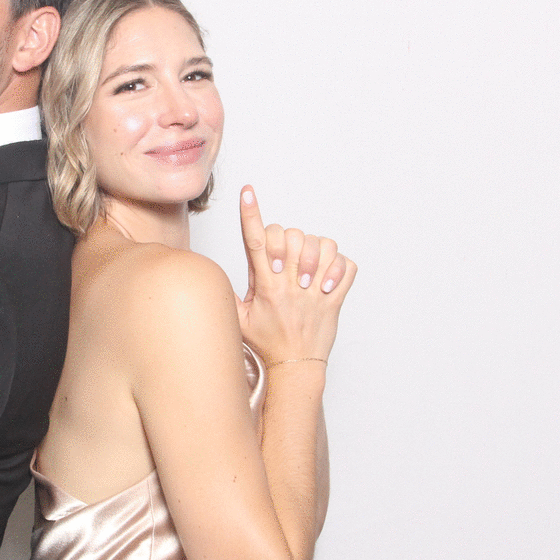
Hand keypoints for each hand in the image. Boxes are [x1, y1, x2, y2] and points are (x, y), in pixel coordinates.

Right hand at [234, 185, 355, 363]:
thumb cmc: (268, 343)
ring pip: (323, 246)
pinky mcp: (336, 298)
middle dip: (286, 237)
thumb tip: (212, 274)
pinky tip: (329, 274)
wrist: (295, 367)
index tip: (249, 192)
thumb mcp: (239, 318)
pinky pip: (348, 267)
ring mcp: (316, 291)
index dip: (250, 214)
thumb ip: (227, 293)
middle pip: (289, 237)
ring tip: (308, 264)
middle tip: (285, 256)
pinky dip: (341, 264)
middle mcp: (291, 285)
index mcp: (266, 287)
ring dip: (316, 249)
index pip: (255, 242)